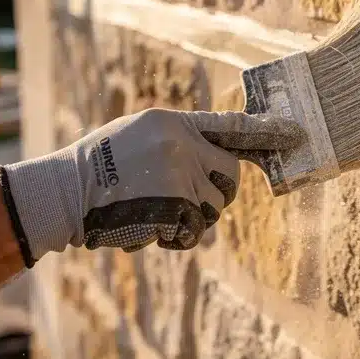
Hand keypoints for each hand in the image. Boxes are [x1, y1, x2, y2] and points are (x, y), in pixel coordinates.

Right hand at [0, 108, 303, 262]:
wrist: (65, 192)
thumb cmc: (97, 166)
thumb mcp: (138, 134)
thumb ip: (178, 141)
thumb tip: (213, 159)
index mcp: (173, 123)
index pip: (230, 126)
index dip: (265, 132)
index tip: (294, 133)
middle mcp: (182, 145)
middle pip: (231, 174)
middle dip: (219, 191)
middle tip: (188, 197)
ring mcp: (179, 177)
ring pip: (213, 206)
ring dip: (191, 216)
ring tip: (153, 209)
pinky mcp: (173, 207)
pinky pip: (194, 230)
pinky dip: (175, 236)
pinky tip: (147, 226)